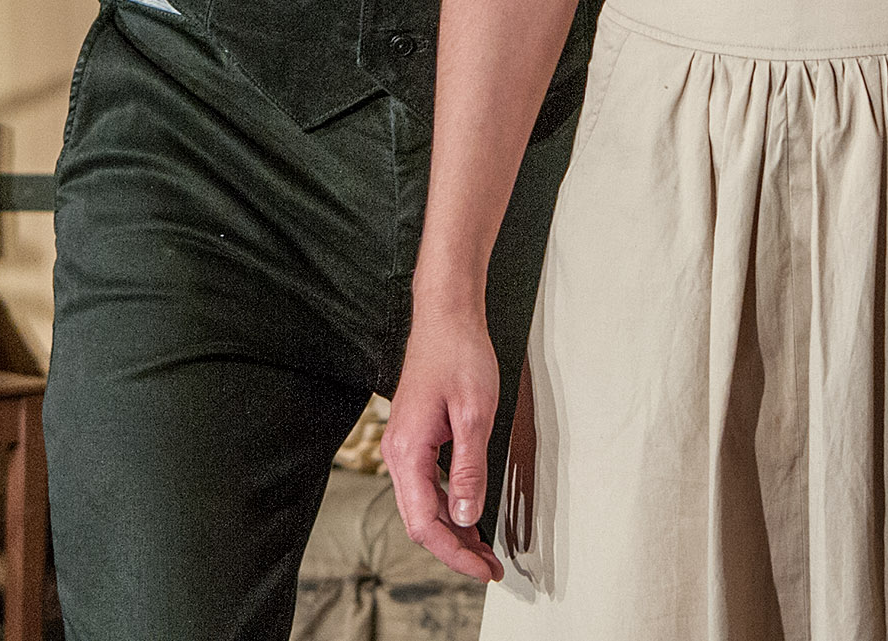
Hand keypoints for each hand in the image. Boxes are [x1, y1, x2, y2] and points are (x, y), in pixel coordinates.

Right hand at [380, 306, 504, 583]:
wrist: (445, 318)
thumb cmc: (458, 355)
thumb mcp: (475, 415)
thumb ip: (469, 470)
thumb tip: (466, 516)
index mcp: (408, 452)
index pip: (425, 524)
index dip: (455, 554)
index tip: (484, 570)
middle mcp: (398, 454)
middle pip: (420, 522)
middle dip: (455, 550)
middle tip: (490, 567)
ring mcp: (403, 447)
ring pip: (423, 506)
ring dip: (453, 531)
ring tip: (485, 549)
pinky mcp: (414, 440)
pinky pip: (426, 486)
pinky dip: (448, 507)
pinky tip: (470, 514)